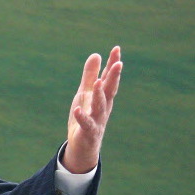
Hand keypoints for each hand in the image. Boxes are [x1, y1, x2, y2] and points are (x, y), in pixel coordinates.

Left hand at [64, 46, 122, 173]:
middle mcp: (103, 107)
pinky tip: (76, 110)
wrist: (83, 145)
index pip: (109, 78)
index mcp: (103, 97)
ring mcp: (97, 119)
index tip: (116, 49)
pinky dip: (81, 117)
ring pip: (100, 106)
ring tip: (98, 82)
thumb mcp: (86, 93)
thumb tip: (96, 54)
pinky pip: (85, 124)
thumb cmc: (86, 116)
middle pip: (110, 90)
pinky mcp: (88, 131)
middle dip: (114, 77)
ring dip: (100, 95)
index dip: (112, 64)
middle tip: (118, 62)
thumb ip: (90, 75)